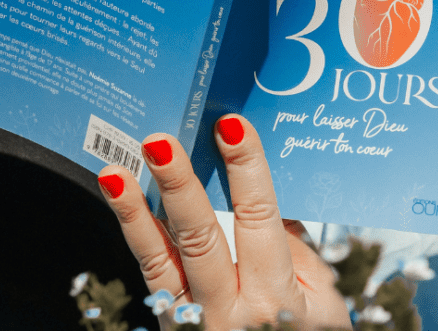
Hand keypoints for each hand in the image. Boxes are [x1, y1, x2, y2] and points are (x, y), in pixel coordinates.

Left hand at [98, 115, 351, 329]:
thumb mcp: (322, 303)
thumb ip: (297, 250)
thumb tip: (270, 192)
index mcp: (276, 298)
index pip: (258, 219)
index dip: (245, 169)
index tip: (230, 126)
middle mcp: (230, 310)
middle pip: (200, 237)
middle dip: (179, 185)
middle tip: (160, 142)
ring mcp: (194, 320)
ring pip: (158, 260)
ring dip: (135, 211)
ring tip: (115, 172)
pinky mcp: (171, 323)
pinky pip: (151, 275)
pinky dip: (136, 233)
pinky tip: (121, 198)